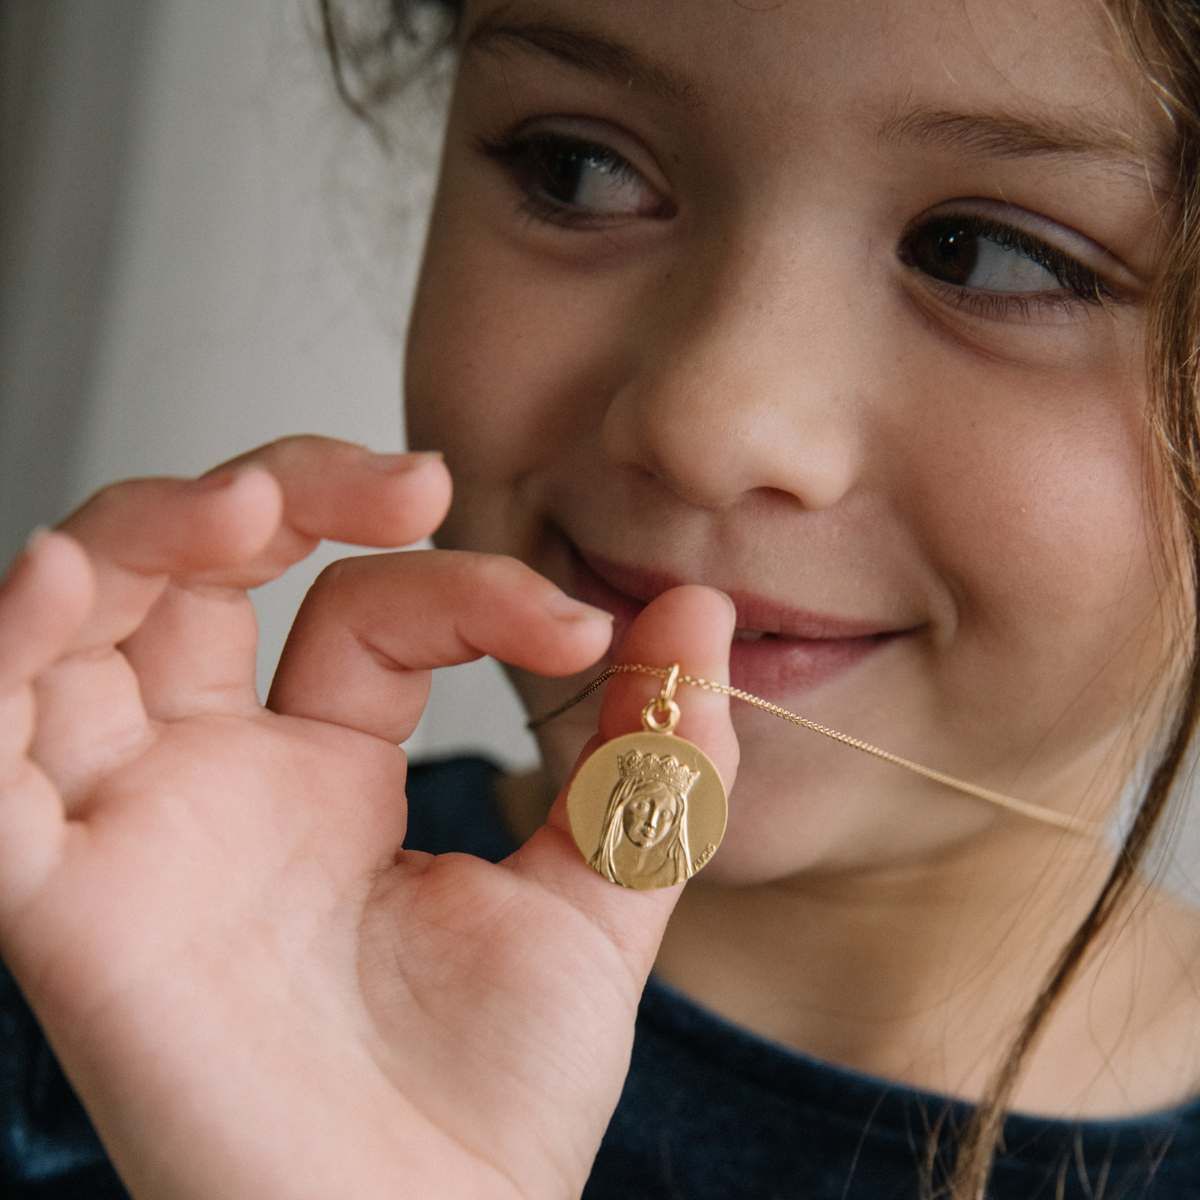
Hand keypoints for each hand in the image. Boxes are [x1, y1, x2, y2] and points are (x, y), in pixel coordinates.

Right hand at [0, 437, 738, 1199]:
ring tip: (244, 504)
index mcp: (329, 771)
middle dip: (283, 490)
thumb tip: (702, 610)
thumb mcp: (601, 889)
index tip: (584, 628)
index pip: (366, 608)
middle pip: (196, 573)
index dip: (470, 586)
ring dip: (138, 532)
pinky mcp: (64, 902)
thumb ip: (651, 750)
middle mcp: (217, 780)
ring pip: (80, 624)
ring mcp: (134, 828)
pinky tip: (53, 581)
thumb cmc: (501, 1094)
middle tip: (411, 483)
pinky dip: (3, 658)